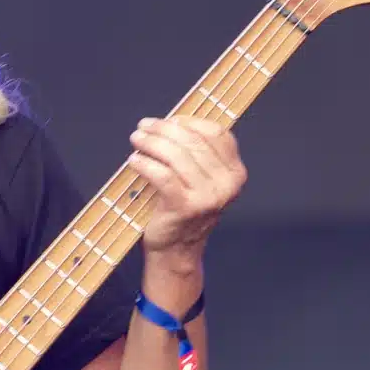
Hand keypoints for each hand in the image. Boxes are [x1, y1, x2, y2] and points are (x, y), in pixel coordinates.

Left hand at [127, 116, 246, 264]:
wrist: (178, 248)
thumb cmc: (185, 208)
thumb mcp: (202, 179)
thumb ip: (197, 152)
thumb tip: (171, 122)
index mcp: (235, 172)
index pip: (215, 134)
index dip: (189, 122)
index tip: (168, 121)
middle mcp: (227, 184)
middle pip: (193, 142)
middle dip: (164, 129)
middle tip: (143, 127)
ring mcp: (208, 197)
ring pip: (176, 156)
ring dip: (151, 142)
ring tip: (136, 139)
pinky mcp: (186, 207)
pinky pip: (162, 175)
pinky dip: (145, 164)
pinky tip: (134, 160)